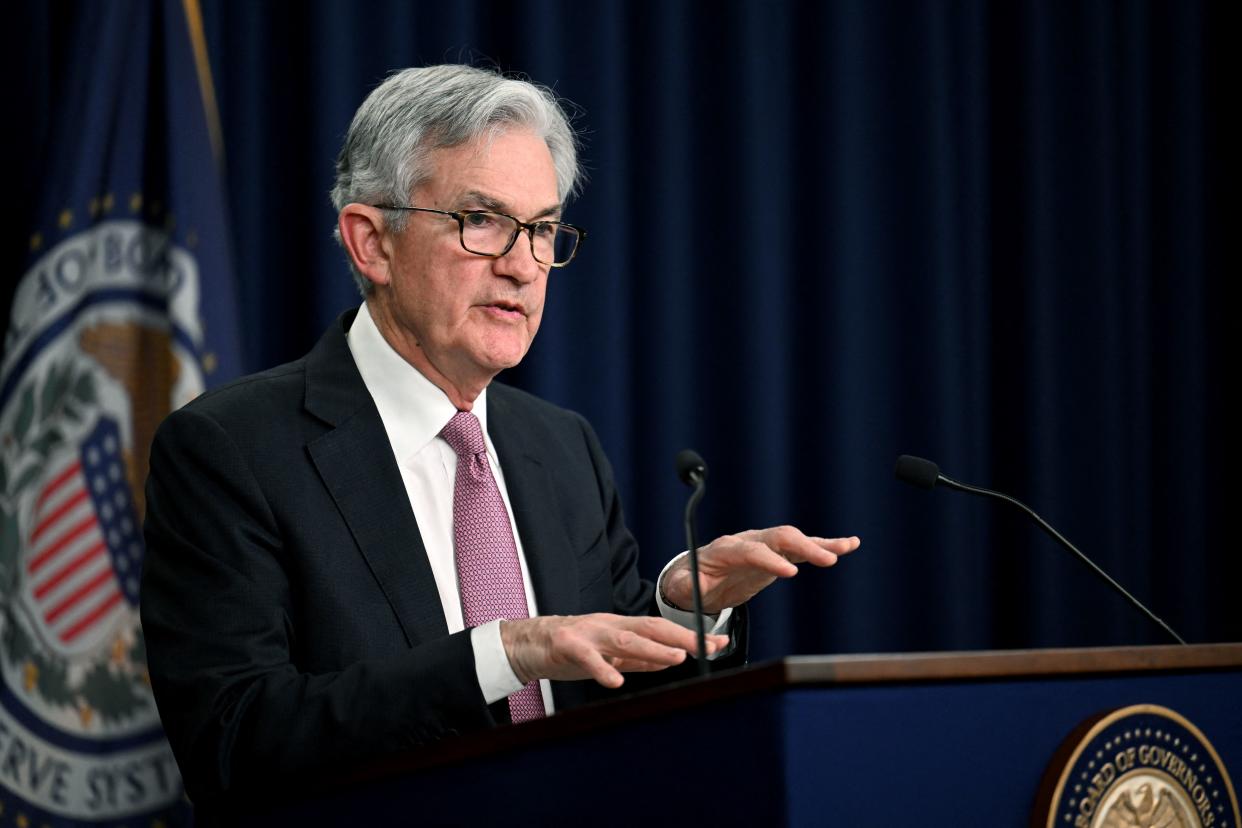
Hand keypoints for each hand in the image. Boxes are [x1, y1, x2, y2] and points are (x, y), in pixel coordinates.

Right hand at [499, 614, 728, 688]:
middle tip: (708, 646)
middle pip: (650, 628)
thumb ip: (639, 656)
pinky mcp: (568, 646)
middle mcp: (609, 625)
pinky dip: (602, 669)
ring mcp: (589, 634)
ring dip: (653, 649)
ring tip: (675, 658)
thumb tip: (672, 658)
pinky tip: (615, 681)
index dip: (690, 634)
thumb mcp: (610, 652)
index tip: (719, 641)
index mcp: (621, 626)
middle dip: (682, 638)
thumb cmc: (570, 648)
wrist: (527, 643)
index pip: (662, 628)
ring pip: (625, 639)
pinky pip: (588, 659)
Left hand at [661, 526, 859, 613]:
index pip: (751, 551)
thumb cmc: (688, 582)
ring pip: (794, 539)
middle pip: (778, 538)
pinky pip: (802, 548)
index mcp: (725, 550)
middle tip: (828, 560)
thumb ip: (688, 585)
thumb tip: (695, 584)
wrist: (696, 575)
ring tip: (846, 546)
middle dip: (803, 547)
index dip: (770, 560)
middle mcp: (748, 541)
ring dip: (819, 543)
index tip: (791, 573)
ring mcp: (764, 545)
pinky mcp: (777, 554)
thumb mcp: (682, 587)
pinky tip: (849, 545)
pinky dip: (824, 546)